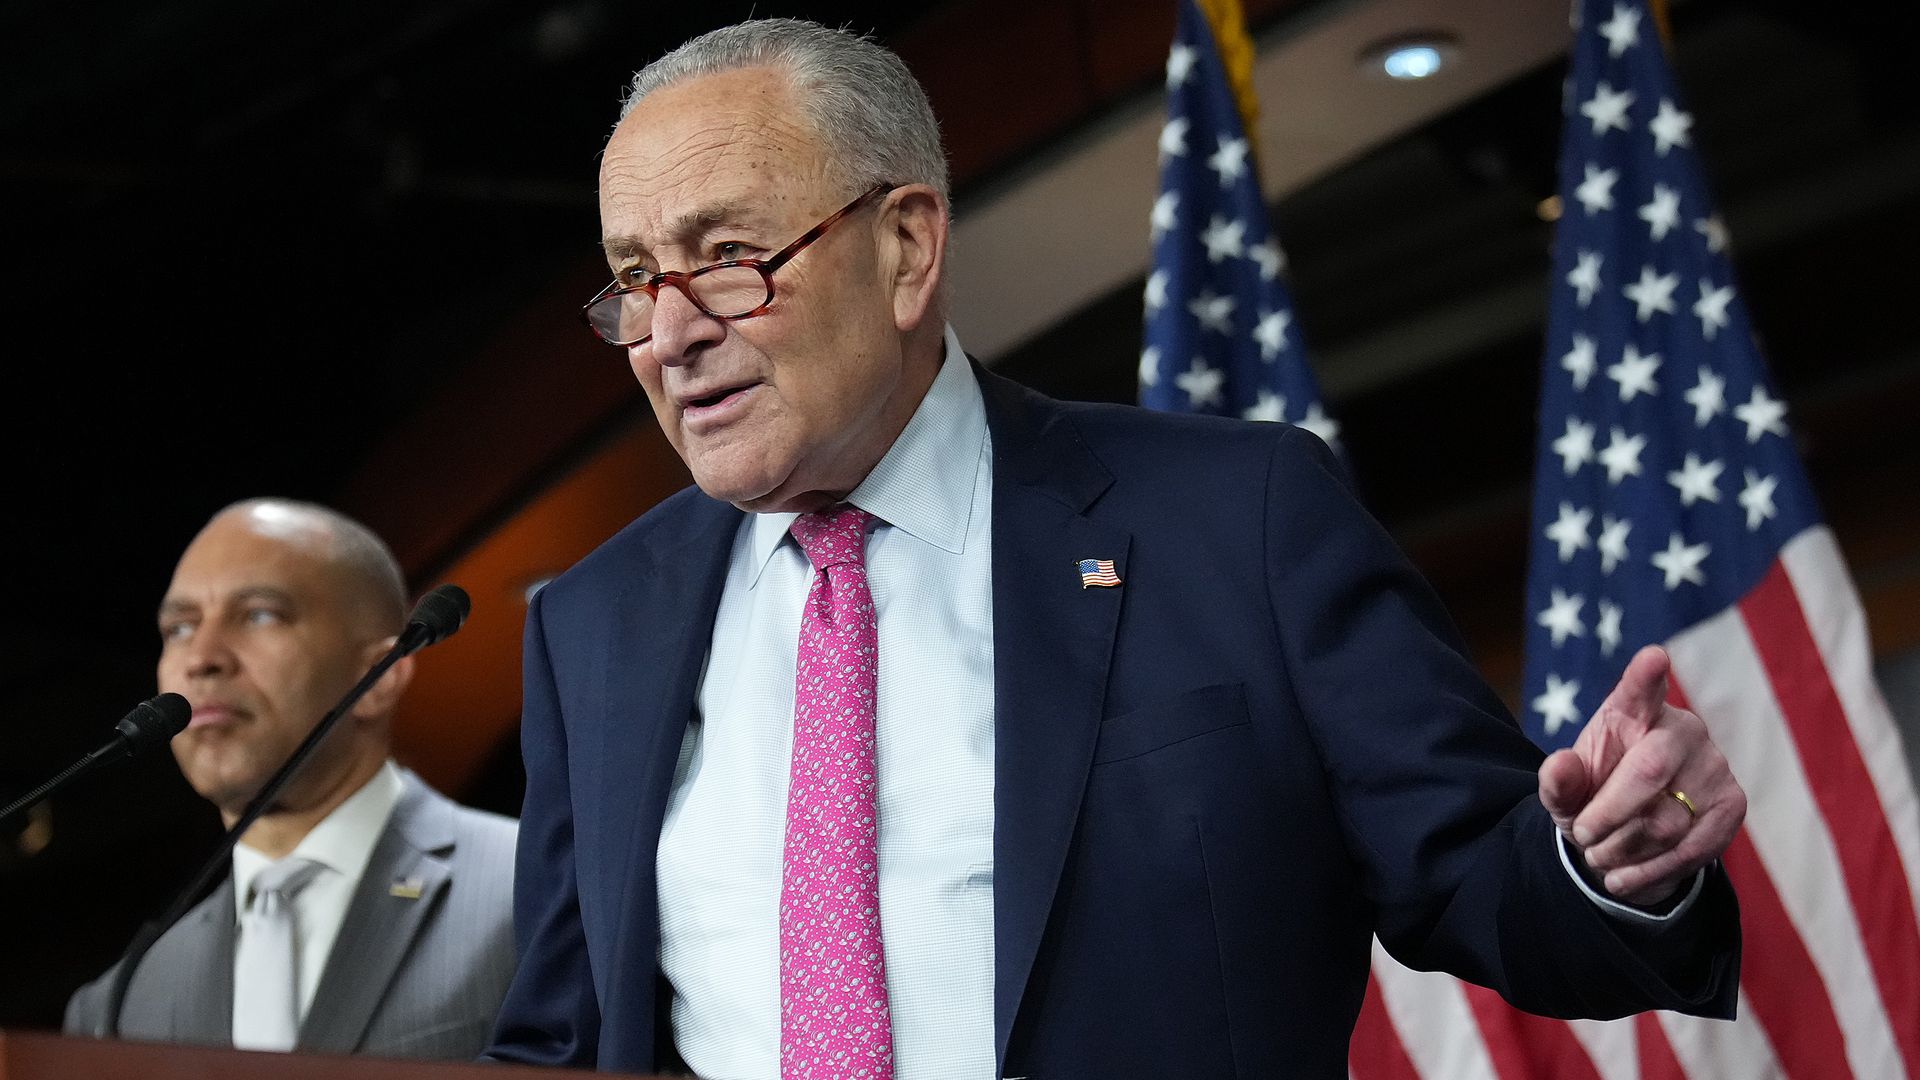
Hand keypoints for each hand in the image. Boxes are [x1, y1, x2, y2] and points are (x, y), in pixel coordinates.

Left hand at [1537, 645, 1745, 906]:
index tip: (1653, 657)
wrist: (1631, 836)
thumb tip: (1559, 764)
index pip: (1640, 690)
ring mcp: (1714, 765)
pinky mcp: (1733, 804)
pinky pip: (1691, 848)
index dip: (1646, 675)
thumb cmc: (1596, 796)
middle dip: (1607, 814)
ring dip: (1623, 849)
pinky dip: (1651, 871)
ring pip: (1667, 820)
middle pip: (1648, 771)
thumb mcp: (1566, 792)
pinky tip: (1623, 877)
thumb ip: (1557, 780)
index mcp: (1634, 711)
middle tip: (1582, 836)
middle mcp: (1683, 730)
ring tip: (1600, 855)